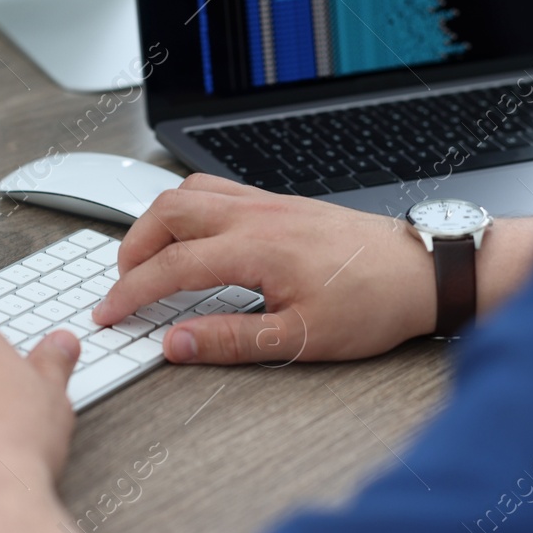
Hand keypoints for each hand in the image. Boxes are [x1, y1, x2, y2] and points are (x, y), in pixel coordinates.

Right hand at [91, 174, 532, 363]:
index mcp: (256, 249)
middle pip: (167, 213)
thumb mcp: (300, 339)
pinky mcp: (280, 202)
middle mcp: (256, 215)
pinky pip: (216, 188)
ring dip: (156, 221)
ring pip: (188, 192)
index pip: (170, 266)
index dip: (131, 291)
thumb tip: (175, 344)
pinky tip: (192, 232)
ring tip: (146, 257)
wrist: (423, 271)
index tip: (109, 311)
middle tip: (121, 284)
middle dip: (132, 248)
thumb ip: (230, 341)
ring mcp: (267, 202)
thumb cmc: (373, 303)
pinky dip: (187, 206)